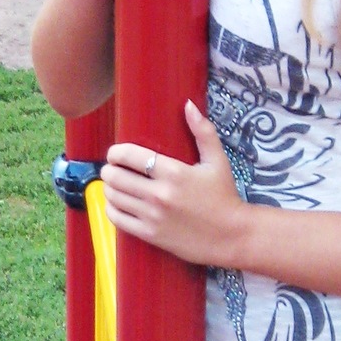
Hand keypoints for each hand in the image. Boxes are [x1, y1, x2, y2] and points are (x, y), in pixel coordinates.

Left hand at [101, 100, 248, 266]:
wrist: (231, 236)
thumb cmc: (224, 196)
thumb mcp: (217, 161)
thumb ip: (203, 131)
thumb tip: (188, 104)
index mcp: (174, 172)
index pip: (130, 156)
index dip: (116, 152)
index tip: (115, 153)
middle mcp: (160, 194)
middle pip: (116, 176)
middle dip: (110, 170)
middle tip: (113, 169)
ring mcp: (153, 216)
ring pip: (113, 197)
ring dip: (109, 188)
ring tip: (115, 185)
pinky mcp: (150, 234)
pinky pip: (117, 219)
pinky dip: (112, 209)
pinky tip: (118, 204)